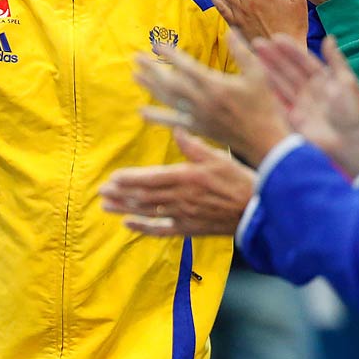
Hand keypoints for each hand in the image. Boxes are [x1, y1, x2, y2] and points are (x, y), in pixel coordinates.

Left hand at [100, 129, 254, 236]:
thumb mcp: (219, 158)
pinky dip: (143, 228)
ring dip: (124, 208)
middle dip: (120, 194)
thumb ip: (194, 146)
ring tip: (105, 205)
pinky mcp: (188, 228)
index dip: (129, 179)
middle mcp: (180, 198)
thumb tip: (177, 128)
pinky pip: (161, 230)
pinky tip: (128, 224)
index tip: (112, 178)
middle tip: (101, 191)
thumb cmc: (240, 181)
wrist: (256, 212)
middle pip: (143, 196)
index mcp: (186, 177)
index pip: (150, 178)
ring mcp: (182, 215)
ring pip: (147, 212)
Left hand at [132, 30, 291, 165]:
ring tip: (135, 75)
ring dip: (151, 87)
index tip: (156, 45)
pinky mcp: (198, 128)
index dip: (170, 55)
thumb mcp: (259, 74)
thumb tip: (229, 31)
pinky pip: (173, 121)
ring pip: (169, 100)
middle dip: (152, 69)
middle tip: (136, 58)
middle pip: (171, 83)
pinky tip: (142, 112)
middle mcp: (203, 101)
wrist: (264, 138)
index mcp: (216, 85)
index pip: (186, 66)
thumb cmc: (265, 104)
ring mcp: (198, 116)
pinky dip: (157, 117)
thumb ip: (242, 52)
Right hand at [253, 36, 358, 177]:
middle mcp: (310, 90)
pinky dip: (267, 92)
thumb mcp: (347, 82)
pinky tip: (255, 80)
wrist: (351, 143)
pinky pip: (277, 102)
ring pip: (280, 84)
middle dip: (272, 57)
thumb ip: (336, 60)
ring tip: (251, 57)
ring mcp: (300, 105)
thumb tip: (329, 38)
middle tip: (256, 43)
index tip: (275, 38)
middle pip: (288, 70)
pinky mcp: (292, 119)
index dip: (290, 50)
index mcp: (325, 80)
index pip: (303, 61)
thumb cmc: (354, 112)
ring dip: (266, 71)